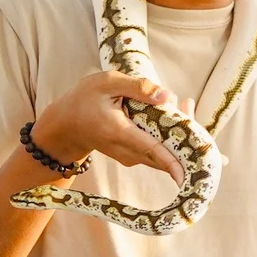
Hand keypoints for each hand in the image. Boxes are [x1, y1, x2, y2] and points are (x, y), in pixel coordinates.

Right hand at [32, 72, 194, 183]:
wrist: (66, 125)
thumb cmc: (85, 100)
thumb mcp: (107, 82)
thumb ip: (138, 87)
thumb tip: (167, 96)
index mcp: (119, 132)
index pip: (151, 150)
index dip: (172, 161)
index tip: (188, 173)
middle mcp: (127, 151)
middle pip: (164, 152)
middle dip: (186, 135)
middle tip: (189, 104)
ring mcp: (131, 156)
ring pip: (164, 153)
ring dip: (180, 133)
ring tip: (186, 104)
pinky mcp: (134, 156)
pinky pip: (158, 151)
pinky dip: (171, 136)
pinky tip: (178, 113)